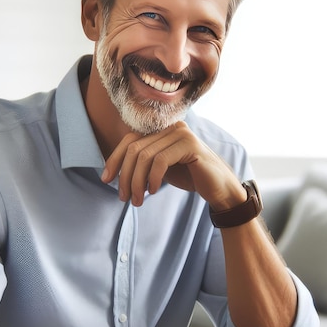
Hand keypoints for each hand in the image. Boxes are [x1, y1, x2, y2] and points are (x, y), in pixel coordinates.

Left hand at [101, 121, 245, 209]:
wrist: (220, 189)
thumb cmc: (190, 178)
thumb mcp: (160, 168)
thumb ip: (143, 162)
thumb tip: (113, 170)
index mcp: (162, 130)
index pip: (129, 140)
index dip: (114, 159)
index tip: (106, 179)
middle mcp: (171, 127)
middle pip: (134, 148)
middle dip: (125, 175)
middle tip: (123, 197)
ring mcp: (181, 133)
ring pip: (145, 156)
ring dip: (136, 181)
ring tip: (137, 200)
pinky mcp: (190, 145)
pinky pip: (160, 161)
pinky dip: (152, 178)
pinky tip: (152, 191)